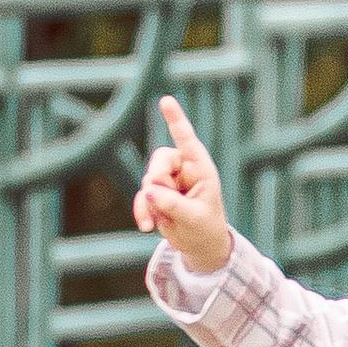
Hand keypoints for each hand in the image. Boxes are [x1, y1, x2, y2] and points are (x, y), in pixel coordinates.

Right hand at [130, 93, 233, 274]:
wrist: (200, 246)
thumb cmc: (205, 228)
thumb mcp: (193, 218)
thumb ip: (172, 203)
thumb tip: (149, 189)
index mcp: (201, 169)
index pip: (187, 139)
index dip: (175, 119)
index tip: (166, 100)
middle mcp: (183, 170)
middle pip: (159, 160)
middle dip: (157, 180)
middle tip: (163, 201)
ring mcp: (168, 181)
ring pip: (148, 180)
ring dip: (152, 203)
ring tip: (167, 220)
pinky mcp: (156, 195)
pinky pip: (141, 196)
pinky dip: (142, 211)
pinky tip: (147, 227)